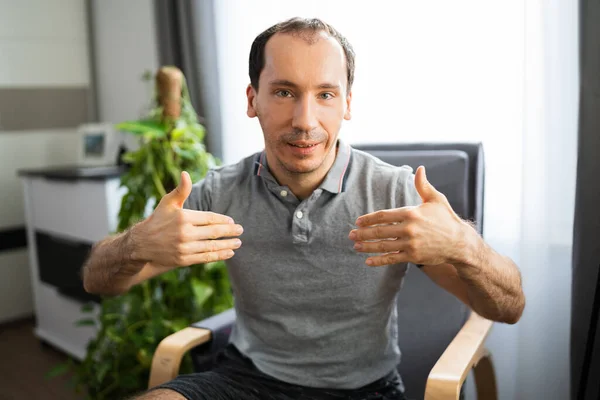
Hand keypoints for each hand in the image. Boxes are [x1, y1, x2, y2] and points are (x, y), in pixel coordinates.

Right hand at [133, 171, 242, 266]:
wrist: (141, 245)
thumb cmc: (158, 220)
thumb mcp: (168, 203)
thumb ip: (181, 190)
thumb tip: (185, 173)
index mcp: (183, 217)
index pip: (209, 218)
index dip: (222, 220)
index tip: (232, 221)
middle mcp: (184, 233)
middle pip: (213, 232)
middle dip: (230, 232)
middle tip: (240, 230)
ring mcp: (184, 248)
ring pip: (212, 246)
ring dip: (228, 245)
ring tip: (238, 243)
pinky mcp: (183, 260)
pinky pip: (205, 257)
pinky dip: (219, 256)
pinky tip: (229, 253)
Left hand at [349, 166, 466, 266]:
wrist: (460, 243)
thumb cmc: (446, 219)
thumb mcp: (436, 200)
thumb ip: (423, 185)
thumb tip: (419, 168)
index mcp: (411, 213)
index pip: (383, 216)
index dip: (369, 219)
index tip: (358, 221)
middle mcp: (409, 229)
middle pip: (380, 231)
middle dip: (363, 233)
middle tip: (351, 234)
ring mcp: (410, 244)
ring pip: (383, 246)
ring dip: (367, 247)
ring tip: (356, 246)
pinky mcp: (413, 256)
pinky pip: (392, 258)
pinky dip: (379, 260)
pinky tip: (368, 261)